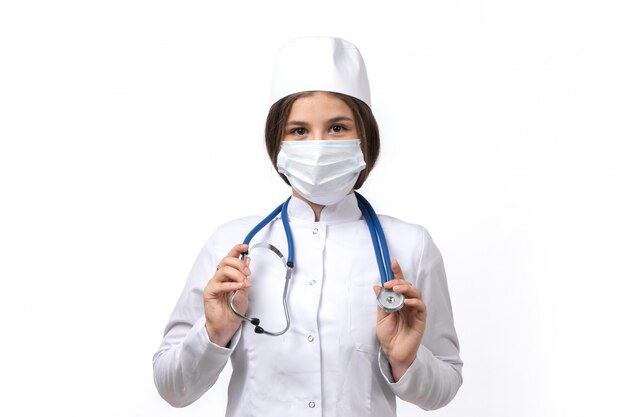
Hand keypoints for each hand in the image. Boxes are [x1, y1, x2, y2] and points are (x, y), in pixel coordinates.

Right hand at [204, 243, 251, 346]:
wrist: (227, 325)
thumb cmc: (234, 309)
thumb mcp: (244, 290)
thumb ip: (244, 276)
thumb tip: (248, 260)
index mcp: (228, 274)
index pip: (230, 257)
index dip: (237, 249)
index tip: (245, 246)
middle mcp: (219, 276)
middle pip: (227, 260)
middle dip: (240, 264)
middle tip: (248, 273)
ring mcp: (214, 283)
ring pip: (223, 270)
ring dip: (237, 274)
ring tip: (244, 283)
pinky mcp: (210, 292)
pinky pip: (220, 284)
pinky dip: (231, 284)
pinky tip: (239, 287)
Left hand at [373, 259, 426, 380]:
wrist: (392, 352)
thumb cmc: (388, 335)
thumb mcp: (380, 317)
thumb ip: (381, 302)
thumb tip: (376, 286)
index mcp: (398, 302)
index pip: (398, 284)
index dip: (397, 272)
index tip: (392, 262)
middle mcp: (407, 304)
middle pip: (408, 286)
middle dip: (399, 281)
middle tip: (389, 284)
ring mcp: (414, 311)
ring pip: (415, 293)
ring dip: (406, 289)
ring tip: (397, 289)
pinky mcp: (420, 319)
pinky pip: (421, 307)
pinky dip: (414, 301)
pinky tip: (406, 301)